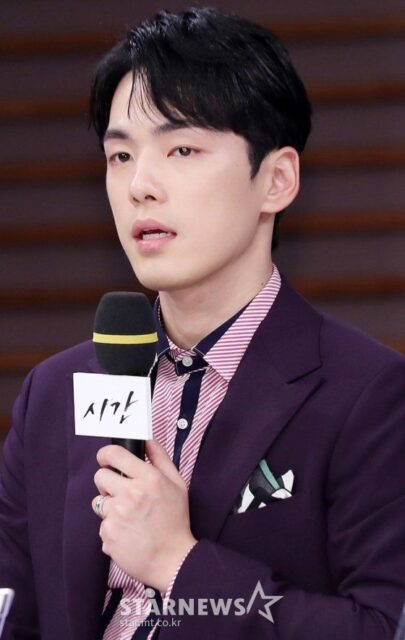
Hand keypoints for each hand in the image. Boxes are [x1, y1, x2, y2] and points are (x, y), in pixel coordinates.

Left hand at [92, 441, 196, 592]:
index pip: (113, 454)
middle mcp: (131, 494)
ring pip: (99, 502)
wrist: (172, 560)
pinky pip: (103, 524)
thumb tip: (145, 440)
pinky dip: (112, 528)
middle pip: (100, 476)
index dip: (106, 455)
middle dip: (108, 482)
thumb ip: (160, 458)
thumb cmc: (176, 520)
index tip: (106, 459)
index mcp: (148, 479)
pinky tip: (128, 533)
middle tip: (121, 492)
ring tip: (129, 517)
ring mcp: (117, 516)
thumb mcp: (177, 484)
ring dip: (110, 506)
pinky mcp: (108, 535)